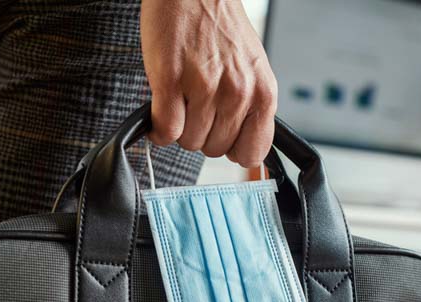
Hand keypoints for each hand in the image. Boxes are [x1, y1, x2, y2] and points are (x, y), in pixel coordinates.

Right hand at [141, 0, 277, 166]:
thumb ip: (252, 109)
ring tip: (181, 100)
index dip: (233, 149)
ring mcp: (205, 88)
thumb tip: (244, 152)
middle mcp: (238, 93)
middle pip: (215, 150)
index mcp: (263, 93)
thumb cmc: (221, 29)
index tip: (223, 138)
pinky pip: (165, 129)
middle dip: (202, 134)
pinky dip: (157, 128)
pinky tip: (159, 110)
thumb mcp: (252, 71)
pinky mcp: (171, 80)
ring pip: (188, 141)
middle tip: (197, 107)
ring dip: (180, 127)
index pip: (252, 153)